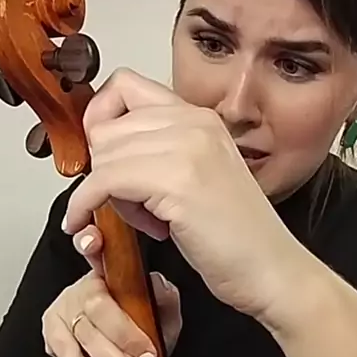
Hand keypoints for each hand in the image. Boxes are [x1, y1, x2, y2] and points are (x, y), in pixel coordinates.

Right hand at [42, 255, 181, 356]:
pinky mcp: (52, 337)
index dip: (88, 242)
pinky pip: (63, 356)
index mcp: (107, 273)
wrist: (114, 353)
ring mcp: (63, 313)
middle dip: (124, 337)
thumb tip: (160, 287)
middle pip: (96, 307)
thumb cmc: (136, 326)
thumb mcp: (159, 309)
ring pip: (80, 336)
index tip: (92, 242)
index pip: (94, 249)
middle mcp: (81, 290)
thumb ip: (164, 298)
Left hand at [62, 68, 292, 321]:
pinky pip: (102, 182)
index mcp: (200, 118)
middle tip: (131, 203)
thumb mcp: (197, 176)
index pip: (124, 86)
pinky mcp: (176, 181)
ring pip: (103, 154)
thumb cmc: (236, 237)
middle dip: (104, 167)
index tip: (103, 157)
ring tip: (141, 218)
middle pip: (106, 126)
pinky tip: (93, 226)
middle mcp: (194, 123)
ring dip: (104, 193)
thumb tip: (105, 151)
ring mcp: (187, 148)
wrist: (271, 270)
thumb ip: (160, 153)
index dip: (100, 120)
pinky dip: (85, 206)